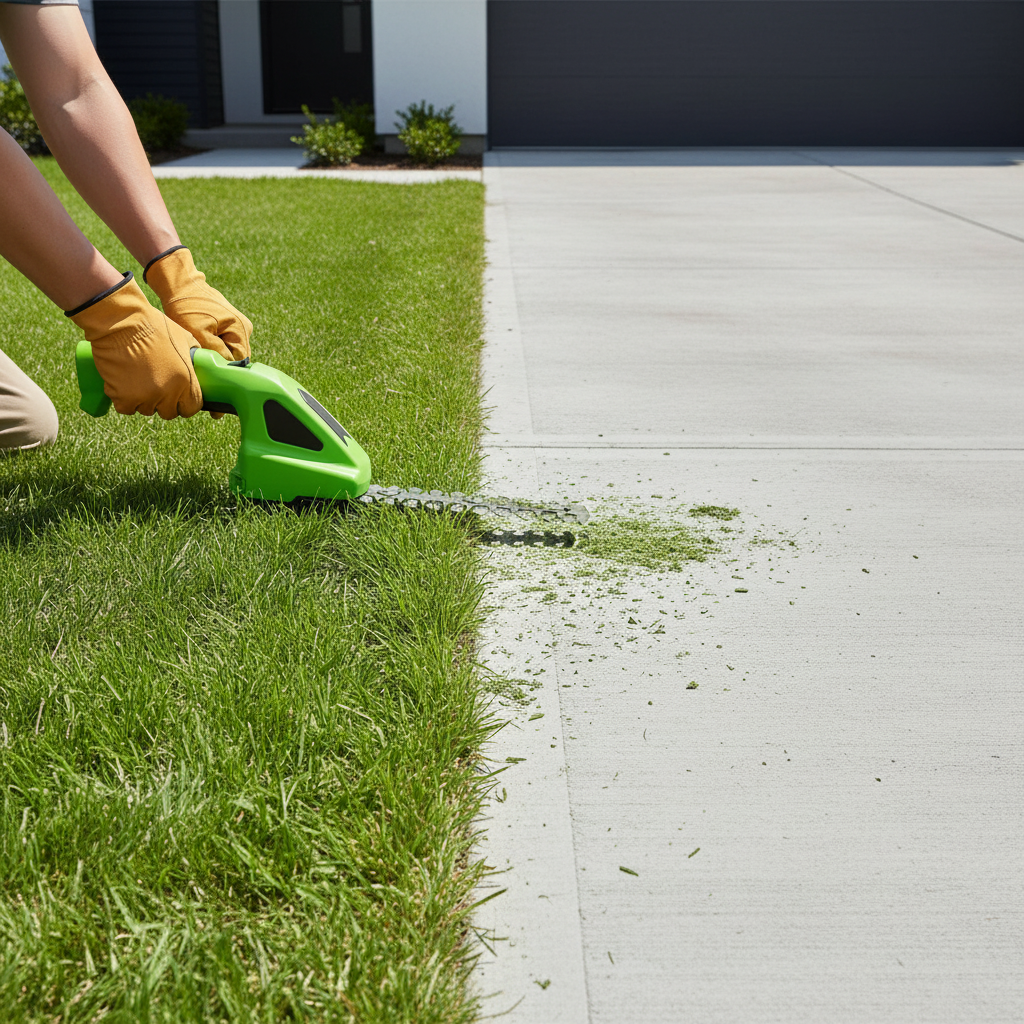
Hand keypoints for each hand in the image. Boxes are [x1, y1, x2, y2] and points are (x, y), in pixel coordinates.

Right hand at [67, 273, 201, 418]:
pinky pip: (127, 408)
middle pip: (169, 412)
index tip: (179, 398)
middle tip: (156, 387)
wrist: (121, 322)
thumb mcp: (184, 339)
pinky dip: (124, 399)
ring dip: (144, 399)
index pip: (191, 408)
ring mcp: (144, 397)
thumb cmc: (153, 326)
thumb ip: (193, 358)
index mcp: (185, 381)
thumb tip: (198, 366)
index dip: (185, 403)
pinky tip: (124, 384)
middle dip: (164, 402)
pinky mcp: (123, 397)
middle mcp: (167, 393)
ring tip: (139, 380)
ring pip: (147, 409)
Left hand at [144, 246, 251, 361]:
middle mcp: (245, 327)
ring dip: (217, 350)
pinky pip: (226, 340)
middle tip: (202, 353)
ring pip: (230, 348)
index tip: (208, 364)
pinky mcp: (231, 322)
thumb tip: (227, 367)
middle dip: (220, 357)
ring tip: (201, 343)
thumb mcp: (199, 333)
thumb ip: (217, 352)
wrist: (181, 284)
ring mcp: (239, 324)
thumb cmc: (187, 307)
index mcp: (241, 329)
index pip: (240, 360)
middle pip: (236, 355)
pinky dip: (215, 342)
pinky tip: (203, 336)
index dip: (225, 366)